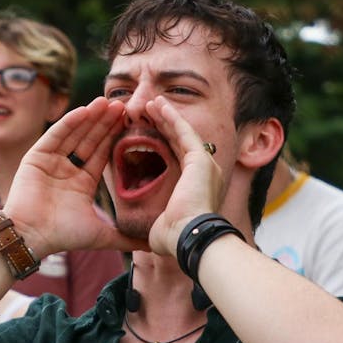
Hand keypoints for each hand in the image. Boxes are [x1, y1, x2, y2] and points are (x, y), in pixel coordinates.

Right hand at [4, 97, 146, 255]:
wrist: (33, 237)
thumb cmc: (63, 236)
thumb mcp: (101, 235)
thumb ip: (126, 239)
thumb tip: (154, 247)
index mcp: (81, 183)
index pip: (101, 154)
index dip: (114, 137)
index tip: (130, 122)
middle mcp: (66, 169)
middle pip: (89, 140)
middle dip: (105, 122)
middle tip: (123, 104)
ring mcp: (50, 162)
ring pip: (74, 133)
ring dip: (90, 117)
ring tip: (107, 101)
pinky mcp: (35, 157)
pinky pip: (55, 135)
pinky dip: (69, 122)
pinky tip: (85, 110)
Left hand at [144, 97, 225, 254]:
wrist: (188, 238)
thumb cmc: (173, 239)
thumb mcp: (160, 224)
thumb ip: (154, 218)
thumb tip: (137, 231)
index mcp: (197, 187)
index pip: (177, 157)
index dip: (162, 143)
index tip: (146, 133)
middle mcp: (206, 173)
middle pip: (180, 142)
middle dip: (164, 125)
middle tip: (148, 111)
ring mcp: (205, 164)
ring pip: (182, 133)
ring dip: (166, 116)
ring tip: (152, 103)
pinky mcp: (200, 159)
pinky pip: (184, 131)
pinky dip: (171, 117)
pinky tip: (159, 105)